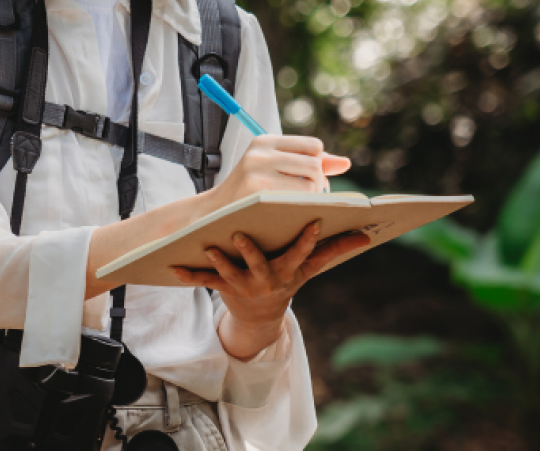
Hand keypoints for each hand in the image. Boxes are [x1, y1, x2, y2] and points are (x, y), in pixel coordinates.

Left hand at [171, 221, 369, 355]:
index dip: (308, 239)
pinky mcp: (223, 287)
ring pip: (229, 273)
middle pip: (260, 264)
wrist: (261, 316)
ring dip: (218, 262)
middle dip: (252, 252)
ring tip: (207, 247)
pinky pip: (203, 281)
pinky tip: (171, 266)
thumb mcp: (311, 269)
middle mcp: (267, 279)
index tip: (314, 222)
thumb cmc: (287, 280)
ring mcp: (243, 285)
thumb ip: (335, 250)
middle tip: (240, 234)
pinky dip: (188, 274)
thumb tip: (367, 234)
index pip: (302, 253)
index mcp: (289, 270)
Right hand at [211, 135, 350, 199]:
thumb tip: (346, 163)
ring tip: (294, 202)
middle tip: (302, 195)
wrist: (214, 212)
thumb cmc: (249, 192)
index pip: (313, 145)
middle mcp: (261, 152)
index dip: (316, 163)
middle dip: (316, 182)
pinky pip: (301, 197)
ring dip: (310, 196)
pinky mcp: (259, 190)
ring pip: (311, 181)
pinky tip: (288, 210)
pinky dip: (302, 206)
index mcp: (264, 141)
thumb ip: (309, 163)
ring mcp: (258, 170)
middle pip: (315, 164)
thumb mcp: (275, 169)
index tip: (304, 177)